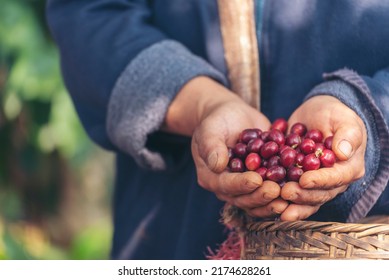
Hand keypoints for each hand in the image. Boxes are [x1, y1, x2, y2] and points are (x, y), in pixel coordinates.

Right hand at [186, 78, 287, 217]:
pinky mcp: (260, 182)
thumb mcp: (210, 130)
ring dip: (273, 201)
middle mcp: (227, 187)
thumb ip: (212, 147)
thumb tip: (217, 165)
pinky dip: (283, 192)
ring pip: (258, 200)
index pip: (225, 185)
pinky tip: (298, 188)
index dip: (241, 185)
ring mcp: (244, 187)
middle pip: (243, 198)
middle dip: (260, 196)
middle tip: (276, 190)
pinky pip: (270, 192)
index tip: (256, 180)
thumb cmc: (217, 121)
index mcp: (210, 177)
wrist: (232, 117)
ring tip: (288, 195)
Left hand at [280, 95, 366, 220]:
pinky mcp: (299, 183)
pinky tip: (267, 201)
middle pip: (320, 194)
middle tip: (285, 193)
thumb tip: (342, 152)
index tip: (304, 180)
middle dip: (302, 195)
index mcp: (349, 167)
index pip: (336, 178)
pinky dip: (280, 199)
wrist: (315, 114)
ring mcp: (316, 184)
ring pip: (305, 199)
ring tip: (276, 205)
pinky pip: (291, 194)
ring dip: (291, 204)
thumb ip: (347, 135)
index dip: (320, 181)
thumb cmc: (334, 114)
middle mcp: (334, 181)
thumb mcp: (343, 119)